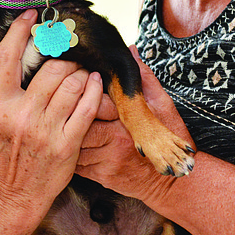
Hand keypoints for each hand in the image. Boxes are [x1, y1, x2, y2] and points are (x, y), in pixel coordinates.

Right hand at [0, 9, 102, 217]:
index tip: (31, 15)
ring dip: (82, 73)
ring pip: (73, 83)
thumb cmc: (4, 155)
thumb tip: (23, 54)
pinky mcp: (67, 144)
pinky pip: (88, 107)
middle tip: (70, 57)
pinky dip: (94, 91)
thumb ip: (7, 91)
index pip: (6, 59)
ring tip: (82, 73)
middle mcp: (21, 115)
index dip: (19, 31)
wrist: (11, 196)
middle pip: (52, 68)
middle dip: (66, 58)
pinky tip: (95, 85)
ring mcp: (45, 130)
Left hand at [76, 46, 192, 205]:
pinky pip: (76, 164)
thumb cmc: (169, 141)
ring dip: (66, 133)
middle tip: (63, 103)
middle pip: (79, 125)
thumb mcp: (163, 105)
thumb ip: (144, 79)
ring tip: (62, 121)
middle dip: (69, 115)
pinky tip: (70, 142)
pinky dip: (70, 152)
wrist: (171, 182)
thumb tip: (131, 52)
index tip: (79, 86)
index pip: (94, 105)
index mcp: (129, 123)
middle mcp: (115, 143)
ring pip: (73, 145)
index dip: (82, 95)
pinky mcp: (101, 177)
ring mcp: (106, 162)